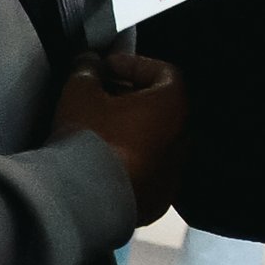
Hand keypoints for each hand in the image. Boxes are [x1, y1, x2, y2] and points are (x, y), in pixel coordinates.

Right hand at [55, 48, 186, 224]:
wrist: (89, 201)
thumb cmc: (91, 138)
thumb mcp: (80, 93)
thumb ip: (87, 70)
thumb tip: (89, 63)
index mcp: (173, 106)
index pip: (164, 72)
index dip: (132, 64)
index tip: (105, 68)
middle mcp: (184, 138)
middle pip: (160, 107)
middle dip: (130, 97)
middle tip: (99, 95)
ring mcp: (174, 173)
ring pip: (154, 140)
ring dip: (131, 130)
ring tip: (98, 129)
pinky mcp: (160, 200)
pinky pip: (148, 170)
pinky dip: (130, 160)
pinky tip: (102, 161)